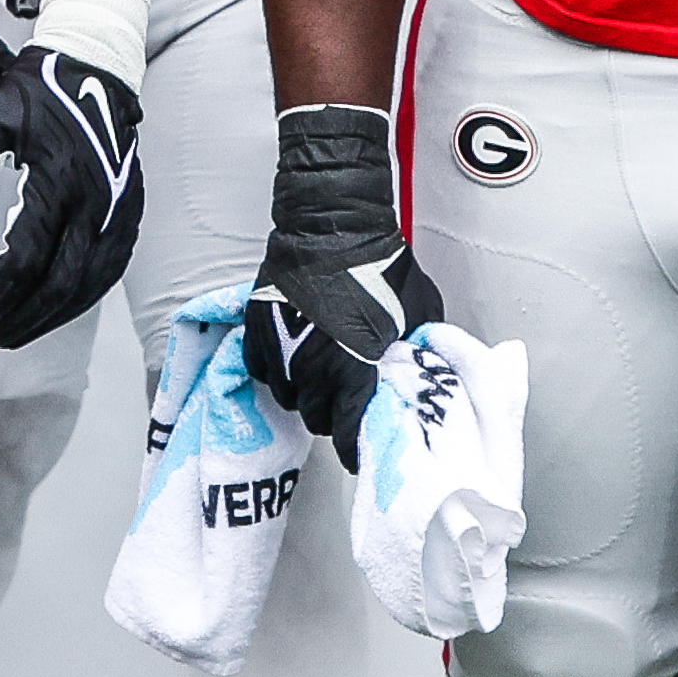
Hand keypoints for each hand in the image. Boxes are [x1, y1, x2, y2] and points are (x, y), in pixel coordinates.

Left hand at [0, 31, 146, 353]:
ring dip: (45, 321)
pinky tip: (51, 312)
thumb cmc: (36, 94)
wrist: (94, 67)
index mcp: (56, 182)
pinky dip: (77, 302)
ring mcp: (117, 212)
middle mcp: (93, 204)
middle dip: (14, 323)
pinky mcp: (129, 214)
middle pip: (54, 289)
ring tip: (8, 335)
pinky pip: (107, 274)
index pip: (20, 266)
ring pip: (85, 289)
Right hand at [243, 101, 438, 453]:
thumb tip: (416, 364)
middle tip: (344, 396)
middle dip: (332, 412)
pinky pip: (265, 370)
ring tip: (320, 372)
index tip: (358, 448)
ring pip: (289, 396)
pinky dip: (278, 368)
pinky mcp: (259, 333)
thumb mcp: (418, 312)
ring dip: (304, 391)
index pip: (349, 433)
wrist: (332, 228)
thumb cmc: (378, 268)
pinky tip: (295, 352)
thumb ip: (413, 347)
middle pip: (317, 419)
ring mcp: (281, 353)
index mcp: (354, 373)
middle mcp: (312, 370)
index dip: (355, 446)